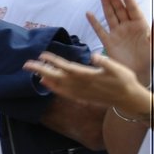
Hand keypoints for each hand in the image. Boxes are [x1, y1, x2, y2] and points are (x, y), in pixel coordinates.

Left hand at [24, 49, 153, 113]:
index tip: (42, 55)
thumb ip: (105, 62)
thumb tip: (93, 56)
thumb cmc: (124, 80)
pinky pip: (62, 92)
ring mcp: (79, 92)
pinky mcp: (80, 96)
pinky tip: (45, 83)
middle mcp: (80, 85)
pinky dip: (52, 87)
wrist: (127, 98)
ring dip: (44, 77)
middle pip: (56, 76)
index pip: (66, 67)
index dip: (53, 61)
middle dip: (41, 69)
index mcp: (88, 75)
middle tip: (26, 64)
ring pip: (57, 84)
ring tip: (32, 71)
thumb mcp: (118, 69)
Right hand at [88, 0, 153, 81]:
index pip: (133, 10)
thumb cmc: (150, 58)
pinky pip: (100, 30)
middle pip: (120, 10)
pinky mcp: (108, 42)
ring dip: (106, 6)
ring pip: (110, 16)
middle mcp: (127, 27)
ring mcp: (117, 33)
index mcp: (140, 25)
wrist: (138, 72)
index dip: (128, 0)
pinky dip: (94, 22)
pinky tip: (89, 14)